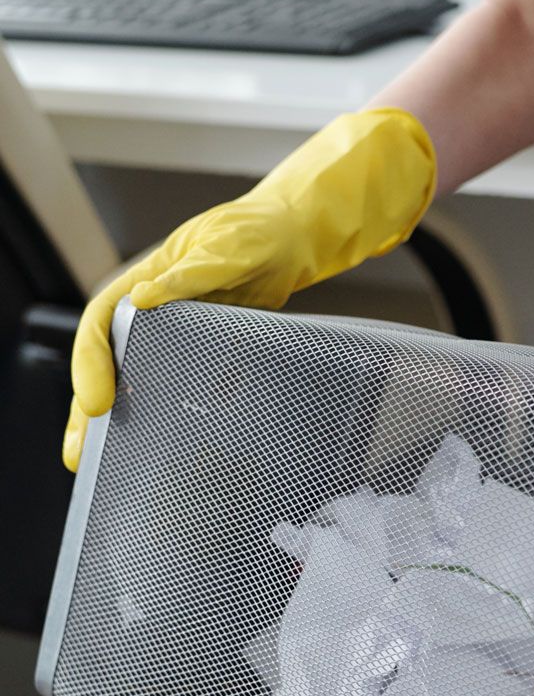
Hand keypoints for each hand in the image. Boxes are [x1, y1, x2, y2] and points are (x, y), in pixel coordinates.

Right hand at [64, 108, 435, 470]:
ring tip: (101, 461)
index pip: (100, 324)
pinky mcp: (201, 350)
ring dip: (120, 420)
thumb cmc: (255, 234)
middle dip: (89, 408)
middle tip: (80, 456)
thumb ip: (191, 274)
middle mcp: (150, 311)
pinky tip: (159, 445)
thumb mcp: (225, 247)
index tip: (95, 402)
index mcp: (143, 282)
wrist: (290, 241)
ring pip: (134, 378)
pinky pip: (174, 384)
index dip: (91, 365)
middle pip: (107, 362)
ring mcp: (173, 333)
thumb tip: (145, 298)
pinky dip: (164, 413)